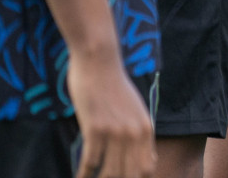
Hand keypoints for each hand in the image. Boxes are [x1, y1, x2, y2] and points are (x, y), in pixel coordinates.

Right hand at [66, 48, 155, 177]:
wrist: (99, 61)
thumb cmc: (113, 86)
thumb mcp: (136, 109)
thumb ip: (140, 134)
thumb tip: (148, 161)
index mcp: (146, 129)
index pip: (147, 168)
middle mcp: (134, 133)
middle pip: (129, 175)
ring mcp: (115, 132)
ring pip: (110, 173)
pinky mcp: (95, 128)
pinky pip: (90, 162)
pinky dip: (83, 174)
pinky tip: (79, 177)